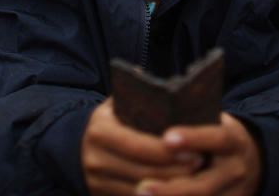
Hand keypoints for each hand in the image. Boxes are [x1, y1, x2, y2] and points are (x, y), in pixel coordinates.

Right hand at [82, 99, 201, 195]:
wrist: (78, 146)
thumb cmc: (111, 121)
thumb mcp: (118, 105)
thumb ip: (140, 101)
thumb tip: (175, 92)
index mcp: (100, 131)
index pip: (139, 146)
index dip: (168, 152)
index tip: (195, 150)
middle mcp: (95, 159)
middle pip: (143, 172)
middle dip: (175, 171)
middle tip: (201, 164)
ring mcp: (97, 182)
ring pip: (141, 192)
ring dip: (170, 187)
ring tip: (195, 178)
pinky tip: (178, 189)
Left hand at [135, 113, 261, 195]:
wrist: (252, 164)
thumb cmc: (220, 140)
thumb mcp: (216, 125)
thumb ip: (193, 123)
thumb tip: (157, 112)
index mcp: (233, 142)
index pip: (216, 139)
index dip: (192, 139)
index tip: (167, 138)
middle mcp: (235, 172)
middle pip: (203, 187)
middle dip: (172, 190)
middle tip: (142, 186)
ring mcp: (234, 195)